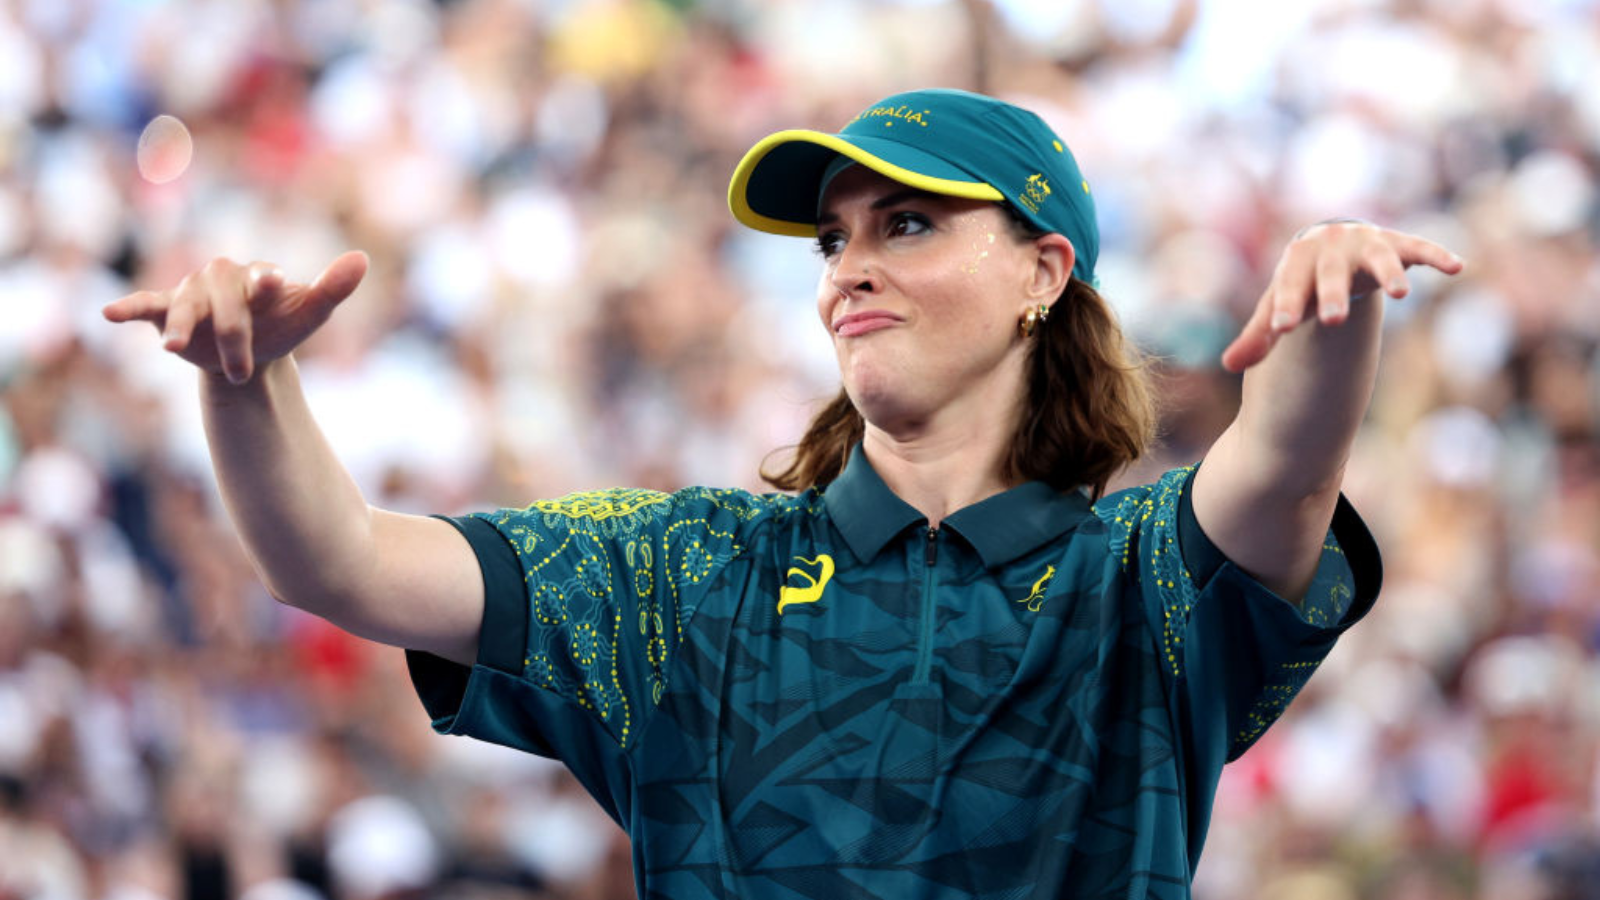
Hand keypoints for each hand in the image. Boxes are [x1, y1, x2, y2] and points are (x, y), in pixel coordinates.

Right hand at [103, 251, 368, 383]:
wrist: (255, 352)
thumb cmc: (284, 324)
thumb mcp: (311, 312)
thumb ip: (333, 288)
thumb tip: (362, 258)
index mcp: (258, 275)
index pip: (262, 278)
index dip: (266, 283)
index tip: (271, 285)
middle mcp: (222, 278)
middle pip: (224, 305)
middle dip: (233, 337)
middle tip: (243, 372)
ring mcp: (192, 292)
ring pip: (185, 307)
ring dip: (182, 328)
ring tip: (175, 349)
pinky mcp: (167, 310)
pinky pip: (147, 305)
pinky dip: (129, 307)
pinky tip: (109, 313)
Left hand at [1220, 221, 1462, 372]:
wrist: (1327, 242)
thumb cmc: (1300, 283)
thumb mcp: (1280, 304)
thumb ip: (1258, 335)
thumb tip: (1228, 366)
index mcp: (1296, 263)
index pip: (1288, 288)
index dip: (1286, 307)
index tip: (1280, 329)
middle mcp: (1330, 248)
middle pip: (1330, 275)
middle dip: (1332, 295)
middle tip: (1332, 321)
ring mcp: (1366, 244)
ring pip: (1378, 258)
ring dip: (1389, 272)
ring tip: (1400, 293)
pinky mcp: (1396, 243)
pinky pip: (1418, 247)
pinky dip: (1435, 255)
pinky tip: (1457, 267)